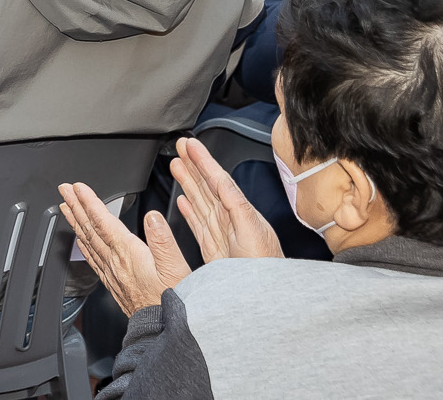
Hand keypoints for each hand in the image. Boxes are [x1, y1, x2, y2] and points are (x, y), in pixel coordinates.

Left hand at [57, 178, 188, 314]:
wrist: (165, 331)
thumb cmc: (174, 301)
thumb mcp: (176, 268)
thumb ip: (162, 240)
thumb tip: (152, 217)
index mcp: (129, 254)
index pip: (103, 222)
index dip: (90, 202)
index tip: (78, 187)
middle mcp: (115, 262)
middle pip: (90, 229)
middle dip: (76, 207)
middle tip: (64, 190)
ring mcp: (112, 274)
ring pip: (87, 242)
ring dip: (76, 222)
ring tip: (66, 208)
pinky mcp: (113, 284)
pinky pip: (92, 259)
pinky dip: (83, 245)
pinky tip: (80, 241)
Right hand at [168, 136, 284, 262]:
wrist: (266, 296)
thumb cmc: (265, 267)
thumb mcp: (252, 231)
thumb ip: (236, 205)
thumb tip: (221, 181)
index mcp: (240, 212)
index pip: (219, 180)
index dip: (204, 161)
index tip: (190, 145)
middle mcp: (230, 220)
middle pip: (208, 186)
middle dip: (194, 165)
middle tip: (181, 146)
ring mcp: (220, 233)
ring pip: (200, 201)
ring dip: (188, 182)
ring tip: (177, 165)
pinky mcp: (212, 248)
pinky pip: (198, 224)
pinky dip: (189, 211)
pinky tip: (182, 202)